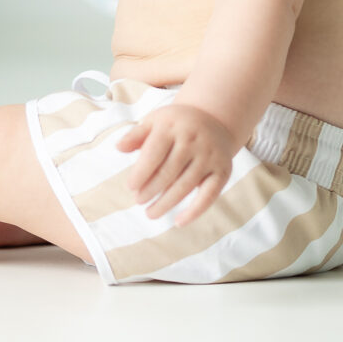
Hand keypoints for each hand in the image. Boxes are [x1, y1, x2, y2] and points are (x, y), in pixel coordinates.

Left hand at [116, 104, 238, 224]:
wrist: (214, 119)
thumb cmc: (176, 125)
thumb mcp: (155, 121)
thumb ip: (135, 135)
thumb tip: (119, 148)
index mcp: (172, 126)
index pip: (154, 153)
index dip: (141, 173)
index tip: (130, 187)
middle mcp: (193, 140)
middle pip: (169, 171)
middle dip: (151, 189)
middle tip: (138, 201)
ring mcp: (210, 156)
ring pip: (186, 185)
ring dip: (166, 203)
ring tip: (151, 213)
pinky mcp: (223, 170)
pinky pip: (209, 195)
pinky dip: (195, 211)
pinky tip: (179, 222)